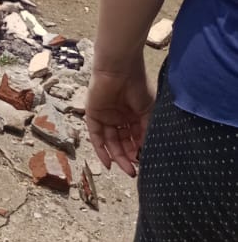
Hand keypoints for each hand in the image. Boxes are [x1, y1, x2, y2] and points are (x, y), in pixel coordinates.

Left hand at [85, 62, 154, 177]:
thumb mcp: (148, 112)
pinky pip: (96, 136)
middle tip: (135, 172)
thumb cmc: (137, 87)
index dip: (139, 151)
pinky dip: (101, 150)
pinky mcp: (93, 115)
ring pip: (111, 142)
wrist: (120, 70)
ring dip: (118, 157)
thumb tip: (148, 152)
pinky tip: (108, 163)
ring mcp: (106, 116)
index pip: (135, 138)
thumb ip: (146, 131)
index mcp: (133, 115)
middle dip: (128, 158)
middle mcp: (119, 117)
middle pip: (122, 142)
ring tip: (127, 169)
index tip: (146, 164)